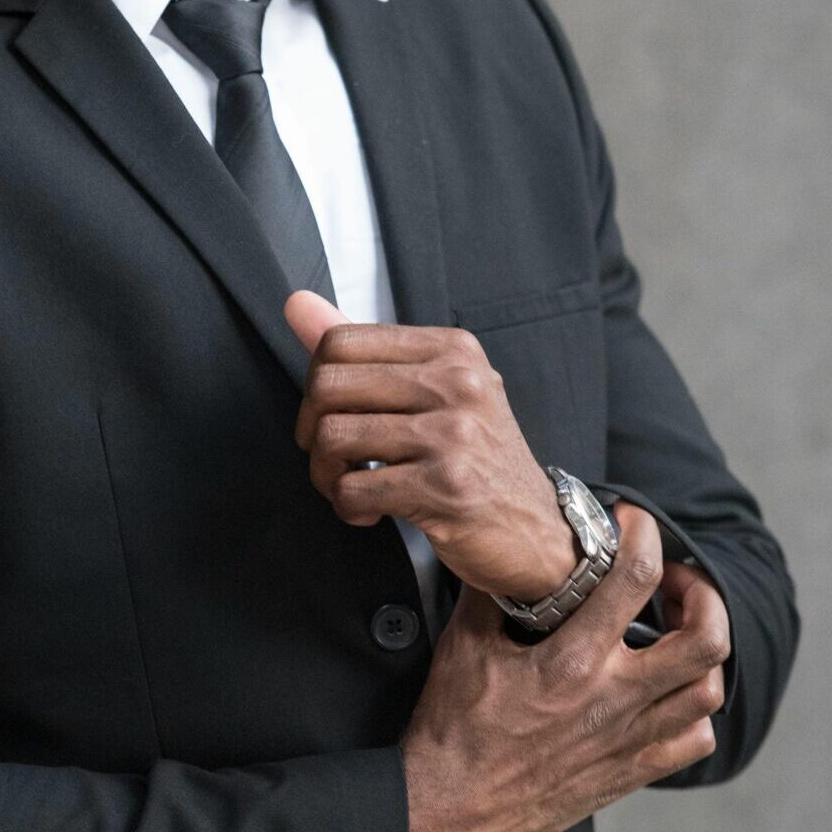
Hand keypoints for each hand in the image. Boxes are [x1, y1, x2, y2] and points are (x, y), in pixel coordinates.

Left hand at [284, 288, 576, 604]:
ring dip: (327, 475)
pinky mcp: (447, 487)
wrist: (534, 528)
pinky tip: (371, 511)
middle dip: (312, 431)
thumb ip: (363, 350)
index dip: (316, 384)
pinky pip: (353, 489)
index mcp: (452, 349)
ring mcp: (455, 434)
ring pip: (333, 438)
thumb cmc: (475, 457)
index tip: (333, 414)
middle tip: (335, 458)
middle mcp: (458, 383)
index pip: (340, 341)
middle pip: (327, 385)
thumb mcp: (433, 390)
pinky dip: (348, 507)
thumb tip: (296, 303)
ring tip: (351, 487)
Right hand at [398, 504, 727, 831]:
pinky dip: (694, 710)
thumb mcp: (463, 648)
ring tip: (678, 631)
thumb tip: (504, 552)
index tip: (633, 522)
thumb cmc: (453, 733)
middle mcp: (612, 701)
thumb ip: (490, 593)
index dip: (644, 535)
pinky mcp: (628, 773)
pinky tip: (667, 692)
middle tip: (676, 581)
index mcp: (571, 663)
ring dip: (703, 651)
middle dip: (702, 595)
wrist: (450, 808)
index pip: (634, 579)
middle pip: (705, 640)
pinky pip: (693, 740)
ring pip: (707, 691)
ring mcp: (627, 741)